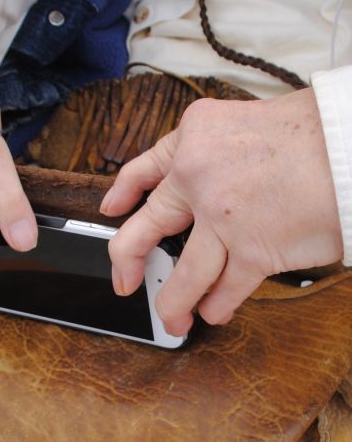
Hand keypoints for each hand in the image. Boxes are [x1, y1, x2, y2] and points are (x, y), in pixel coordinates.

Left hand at [100, 88, 342, 335]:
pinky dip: (217, 305)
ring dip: (173, 302)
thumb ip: (212, 152)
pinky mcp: (253, 250)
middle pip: (146, 226)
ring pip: (183, 274)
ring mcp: (221, 217)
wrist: (349, 146)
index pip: (144, 168)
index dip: (123, 191)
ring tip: (171, 317)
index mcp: (193, 138)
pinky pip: (225, 288)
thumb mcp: (241, 123)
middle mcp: (197, 177)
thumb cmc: (310, 133)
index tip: (112, 209)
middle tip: (123, 280)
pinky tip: (212, 312)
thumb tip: (197, 184)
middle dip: (127, 259)